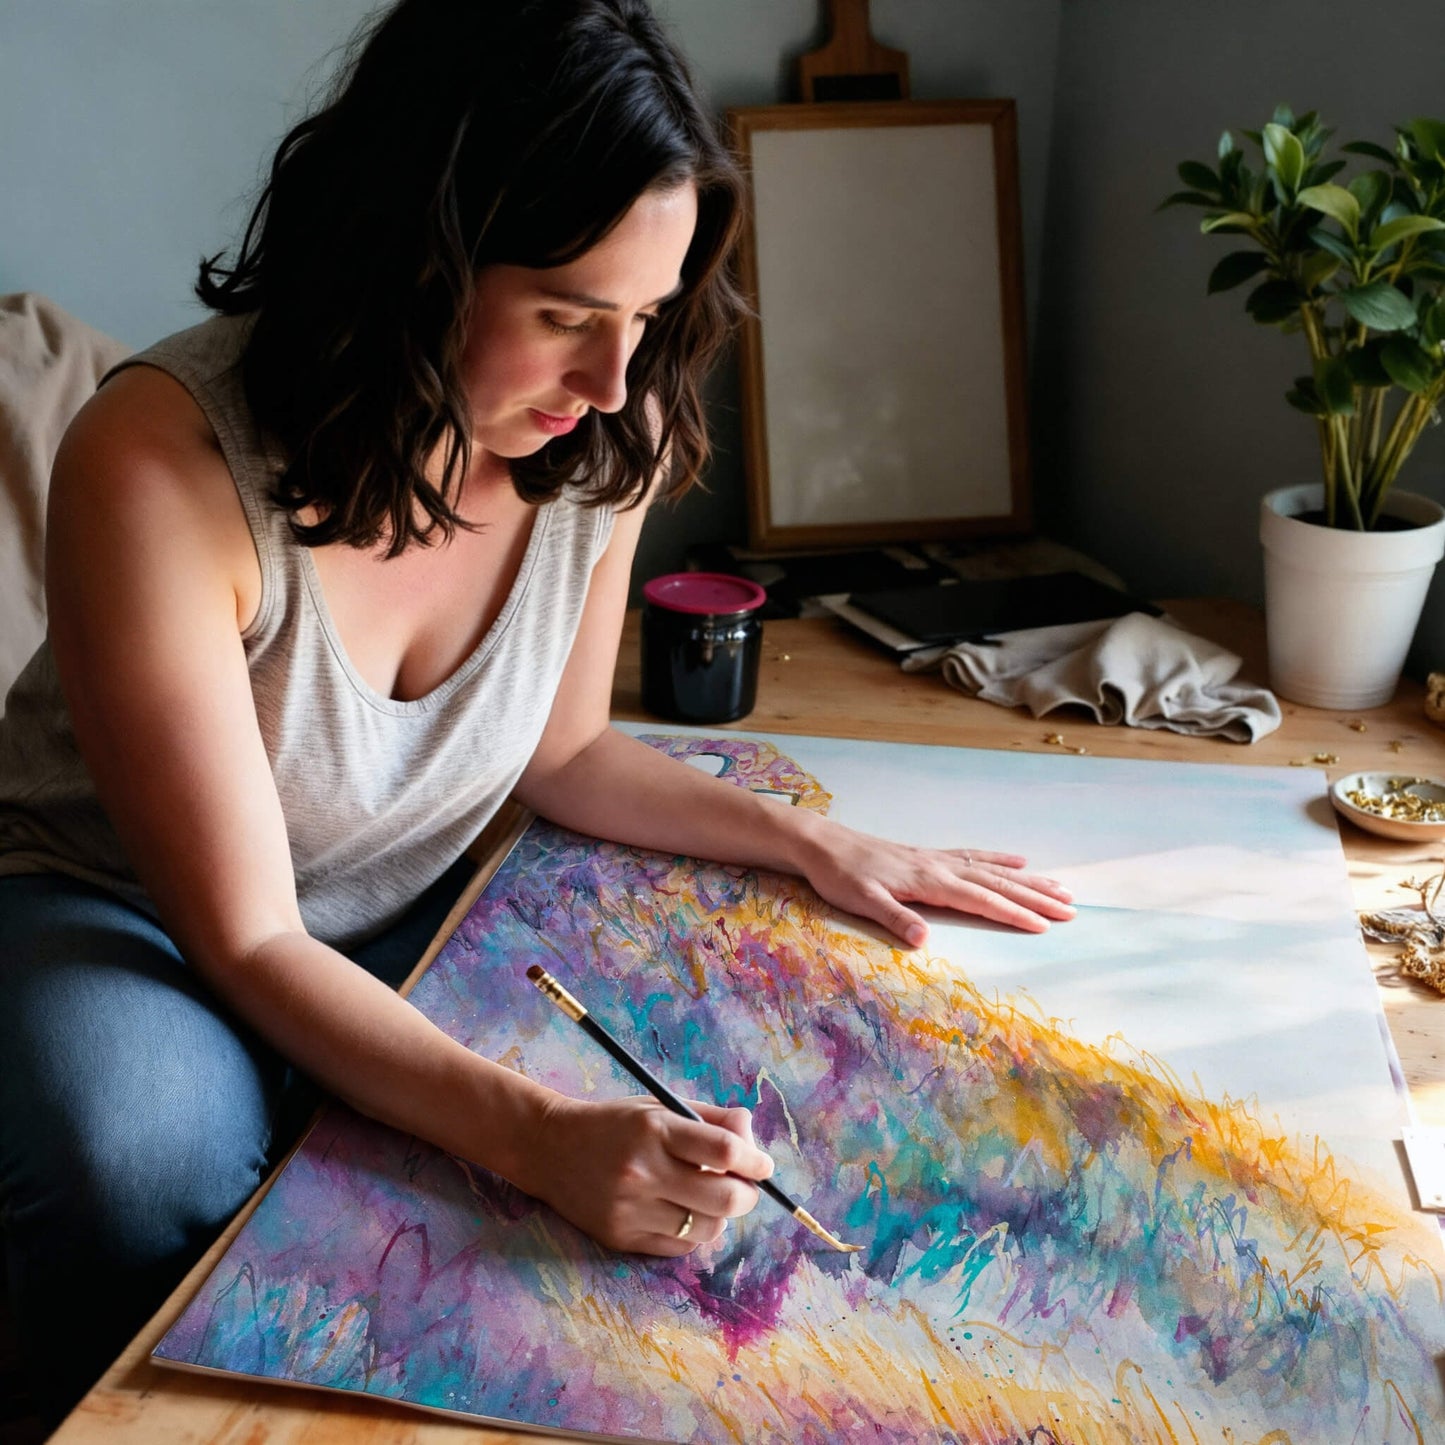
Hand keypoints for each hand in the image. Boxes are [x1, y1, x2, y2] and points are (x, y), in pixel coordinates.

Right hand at [526, 1095, 772, 1255]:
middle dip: (747, 1194)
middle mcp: (642, 1171)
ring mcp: (631, 1209)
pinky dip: (693, 1233)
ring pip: (706, 1228)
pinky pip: (680, 1247)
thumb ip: (711, 1120)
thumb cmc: (615, 1124)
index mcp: (655, 1129)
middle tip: (747, 1186)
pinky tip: (683, 1213)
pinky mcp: (621, 1238)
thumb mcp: (659, 1107)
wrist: (550, 1148)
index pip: (724, 1150)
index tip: (763, 1164)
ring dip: (720, 1215)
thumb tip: (752, 1139)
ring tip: (709, 1198)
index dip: (755, 1160)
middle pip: (724, 1198)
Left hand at [797, 819, 1074, 944]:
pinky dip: (999, 859)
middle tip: (1072, 910)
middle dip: (1036, 898)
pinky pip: (974, 856)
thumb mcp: (861, 901)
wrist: (823, 844)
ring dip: (1028, 880)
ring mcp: (938, 859)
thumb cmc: (840, 876)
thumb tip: (923, 940)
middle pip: (998, 884)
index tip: (1045, 926)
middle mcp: (941, 867)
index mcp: (929, 881)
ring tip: (1061, 889)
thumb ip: (894, 918)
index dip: (1014, 913)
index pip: (981, 900)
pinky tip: (1019, 861)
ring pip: (993, 870)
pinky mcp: (930, 856)